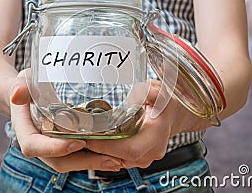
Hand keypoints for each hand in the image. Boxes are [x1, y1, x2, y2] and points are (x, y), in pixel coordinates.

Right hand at [9, 69, 121, 172]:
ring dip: (93, 163)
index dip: (55, 148)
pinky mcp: (64, 145)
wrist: (27, 94)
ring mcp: (52, 147)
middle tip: (110, 158)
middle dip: (84, 162)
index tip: (78, 143)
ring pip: (70, 162)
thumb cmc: (26, 86)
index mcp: (25, 131)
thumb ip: (20, 86)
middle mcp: (39, 144)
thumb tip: (17, 93)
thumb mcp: (22, 81)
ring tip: (116, 160)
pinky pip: (77, 157)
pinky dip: (94, 157)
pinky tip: (114, 155)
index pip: (34, 146)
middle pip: (58, 161)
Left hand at [85, 80, 205, 168]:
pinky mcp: (137, 159)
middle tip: (77, 136)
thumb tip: (137, 92)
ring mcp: (145, 158)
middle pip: (119, 157)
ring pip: (116, 160)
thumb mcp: (159, 91)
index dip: (107, 144)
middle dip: (96, 149)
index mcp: (157, 134)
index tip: (87, 135)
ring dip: (97, 152)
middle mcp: (152, 151)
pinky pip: (118, 159)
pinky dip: (104, 152)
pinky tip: (92, 140)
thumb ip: (149, 91)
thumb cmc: (165, 102)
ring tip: (81, 137)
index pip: (129, 148)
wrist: (174, 115)